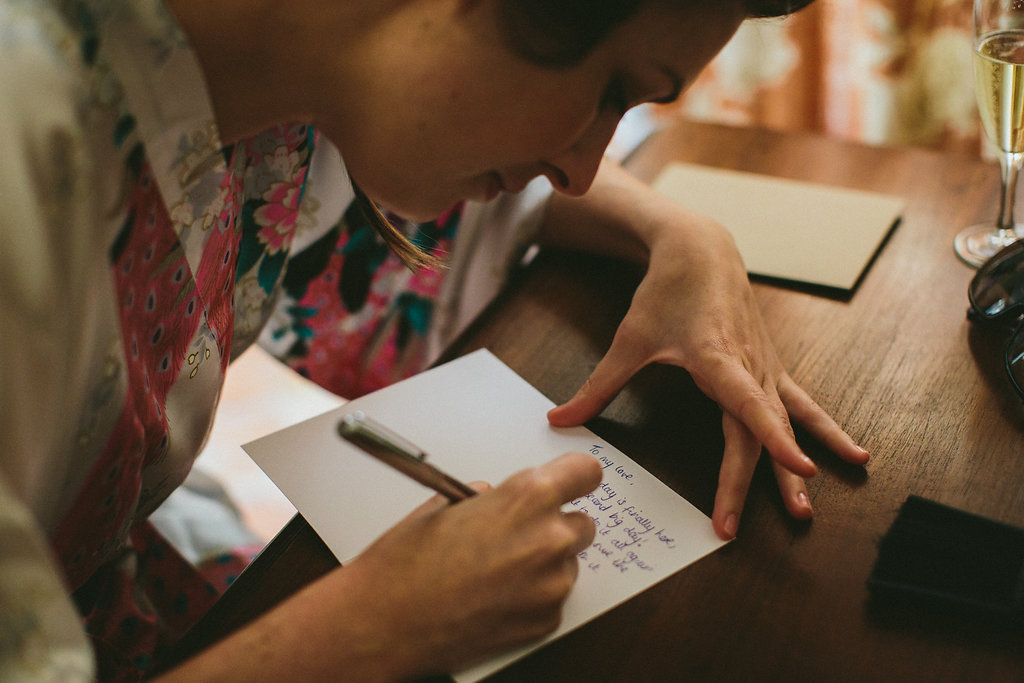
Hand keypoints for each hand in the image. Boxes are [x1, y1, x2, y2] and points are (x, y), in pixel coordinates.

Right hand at [338, 451, 601, 676]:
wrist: (383, 622)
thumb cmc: (406, 561)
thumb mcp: (445, 504)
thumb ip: (489, 497)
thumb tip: (499, 498)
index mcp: (528, 498)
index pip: (586, 472)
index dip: (575, 477)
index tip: (571, 481)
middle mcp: (550, 539)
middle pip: (582, 523)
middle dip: (554, 525)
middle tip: (515, 535)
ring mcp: (552, 585)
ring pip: (567, 564)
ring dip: (543, 564)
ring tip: (494, 571)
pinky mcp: (546, 622)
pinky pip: (552, 599)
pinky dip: (531, 597)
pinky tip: (493, 597)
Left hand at [546, 185, 868, 540]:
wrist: (702, 249)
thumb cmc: (666, 291)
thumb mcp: (629, 339)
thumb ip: (598, 385)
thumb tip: (558, 421)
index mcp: (717, 356)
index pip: (748, 403)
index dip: (772, 436)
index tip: (796, 467)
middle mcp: (749, 365)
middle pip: (753, 432)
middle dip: (750, 482)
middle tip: (732, 528)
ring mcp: (765, 367)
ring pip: (785, 424)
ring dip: (793, 469)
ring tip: (806, 511)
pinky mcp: (771, 368)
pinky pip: (802, 405)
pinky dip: (825, 431)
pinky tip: (854, 456)